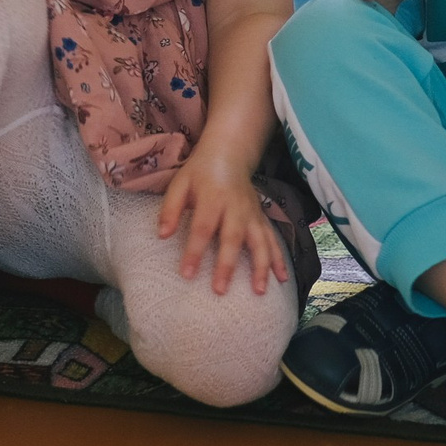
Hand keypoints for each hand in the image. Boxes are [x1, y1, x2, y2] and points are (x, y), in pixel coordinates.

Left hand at [155, 144, 289, 294]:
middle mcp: (236, 208)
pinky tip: (283, 279)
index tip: (187, 274)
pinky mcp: (262, 218)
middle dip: (228, 265)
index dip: (194, 251)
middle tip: (220, 290)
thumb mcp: (180, 184)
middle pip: (233, 238)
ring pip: (260, 241)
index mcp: (212, 198)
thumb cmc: (200, 173)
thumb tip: (162, 235)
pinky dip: (279, 259)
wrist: (229, 154)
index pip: (202, 227)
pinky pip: (273, 240)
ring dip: (261, 267)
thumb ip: (170, 209)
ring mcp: (252, 214)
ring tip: (259, 291)